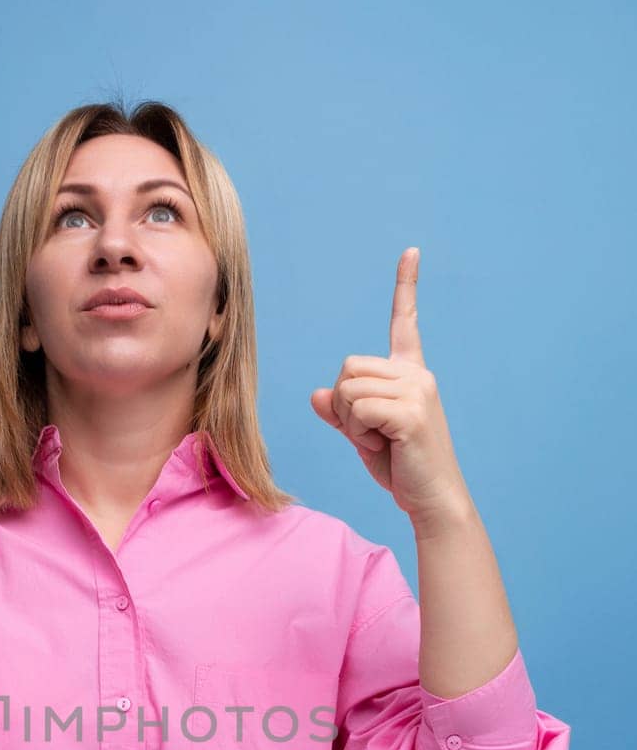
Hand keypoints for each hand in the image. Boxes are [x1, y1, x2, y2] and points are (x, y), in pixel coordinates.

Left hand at [309, 248, 470, 524]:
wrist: (431, 498)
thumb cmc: (401, 467)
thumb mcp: (363, 435)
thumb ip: (342, 412)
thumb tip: (318, 394)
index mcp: (410, 373)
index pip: (405, 322)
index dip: (406, 287)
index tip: (411, 251)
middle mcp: (416, 374)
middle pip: (347, 367)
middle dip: (344, 404)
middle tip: (369, 432)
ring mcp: (417, 389)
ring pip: (347, 388)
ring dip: (350, 422)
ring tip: (379, 440)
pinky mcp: (410, 411)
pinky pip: (357, 409)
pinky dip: (358, 432)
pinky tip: (385, 445)